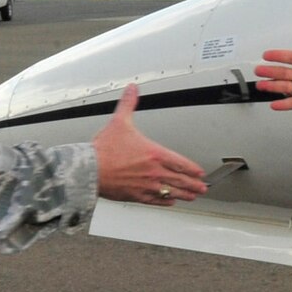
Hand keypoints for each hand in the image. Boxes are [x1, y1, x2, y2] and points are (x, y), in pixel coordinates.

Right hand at [92, 85, 206, 205]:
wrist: (89, 170)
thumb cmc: (104, 149)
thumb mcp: (120, 121)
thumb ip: (129, 104)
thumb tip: (132, 89)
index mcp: (154, 154)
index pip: (181, 163)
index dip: (192, 168)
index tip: (200, 172)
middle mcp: (154, 172)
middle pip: (180, 180)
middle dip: (193, 184)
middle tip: (202, 187)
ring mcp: (146, 185)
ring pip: (170, 192)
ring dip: (184, 194)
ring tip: (192, 196)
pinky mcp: (136, 196)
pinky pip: (155, 200)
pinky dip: (165, 201)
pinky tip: (169, 201)